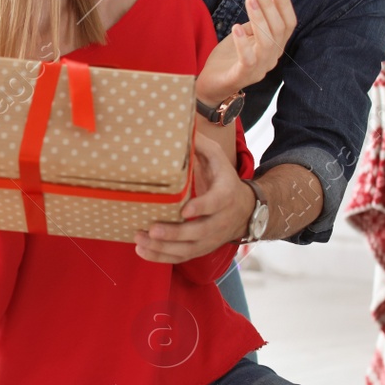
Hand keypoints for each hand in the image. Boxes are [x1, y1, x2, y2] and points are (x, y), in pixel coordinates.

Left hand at [134, 131, 251, 262]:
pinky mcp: (200, 249)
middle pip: (198, 232)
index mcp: (225, 195)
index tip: (185, 210)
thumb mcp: (219, 160)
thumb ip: (202, 146)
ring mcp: (210, 239)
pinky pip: (181, 257)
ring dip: (163, 247)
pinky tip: (142, 250)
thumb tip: (184, 127)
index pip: (216, 203)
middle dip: (175, 233)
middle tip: (152, 229)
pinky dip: (161, 257)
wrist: (245, 211)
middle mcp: (219, 221)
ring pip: (188, 249)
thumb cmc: (225, 181)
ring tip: (140, 239)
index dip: (201, 207)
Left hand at [198, 0, 296, 100]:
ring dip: (259, 18)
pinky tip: (236, 27)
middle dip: (269, 5)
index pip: (288, 24)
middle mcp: (271, 58)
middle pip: (278, 29)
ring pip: (267, 42)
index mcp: (274, 47)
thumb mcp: (245, 35)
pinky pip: (248, 59)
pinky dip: (243, 42)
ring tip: (249, 0)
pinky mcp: (242, 76)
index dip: (285, 4)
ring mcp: (259, 69)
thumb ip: (257, 23)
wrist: (211, 86)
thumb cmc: (229, 58)